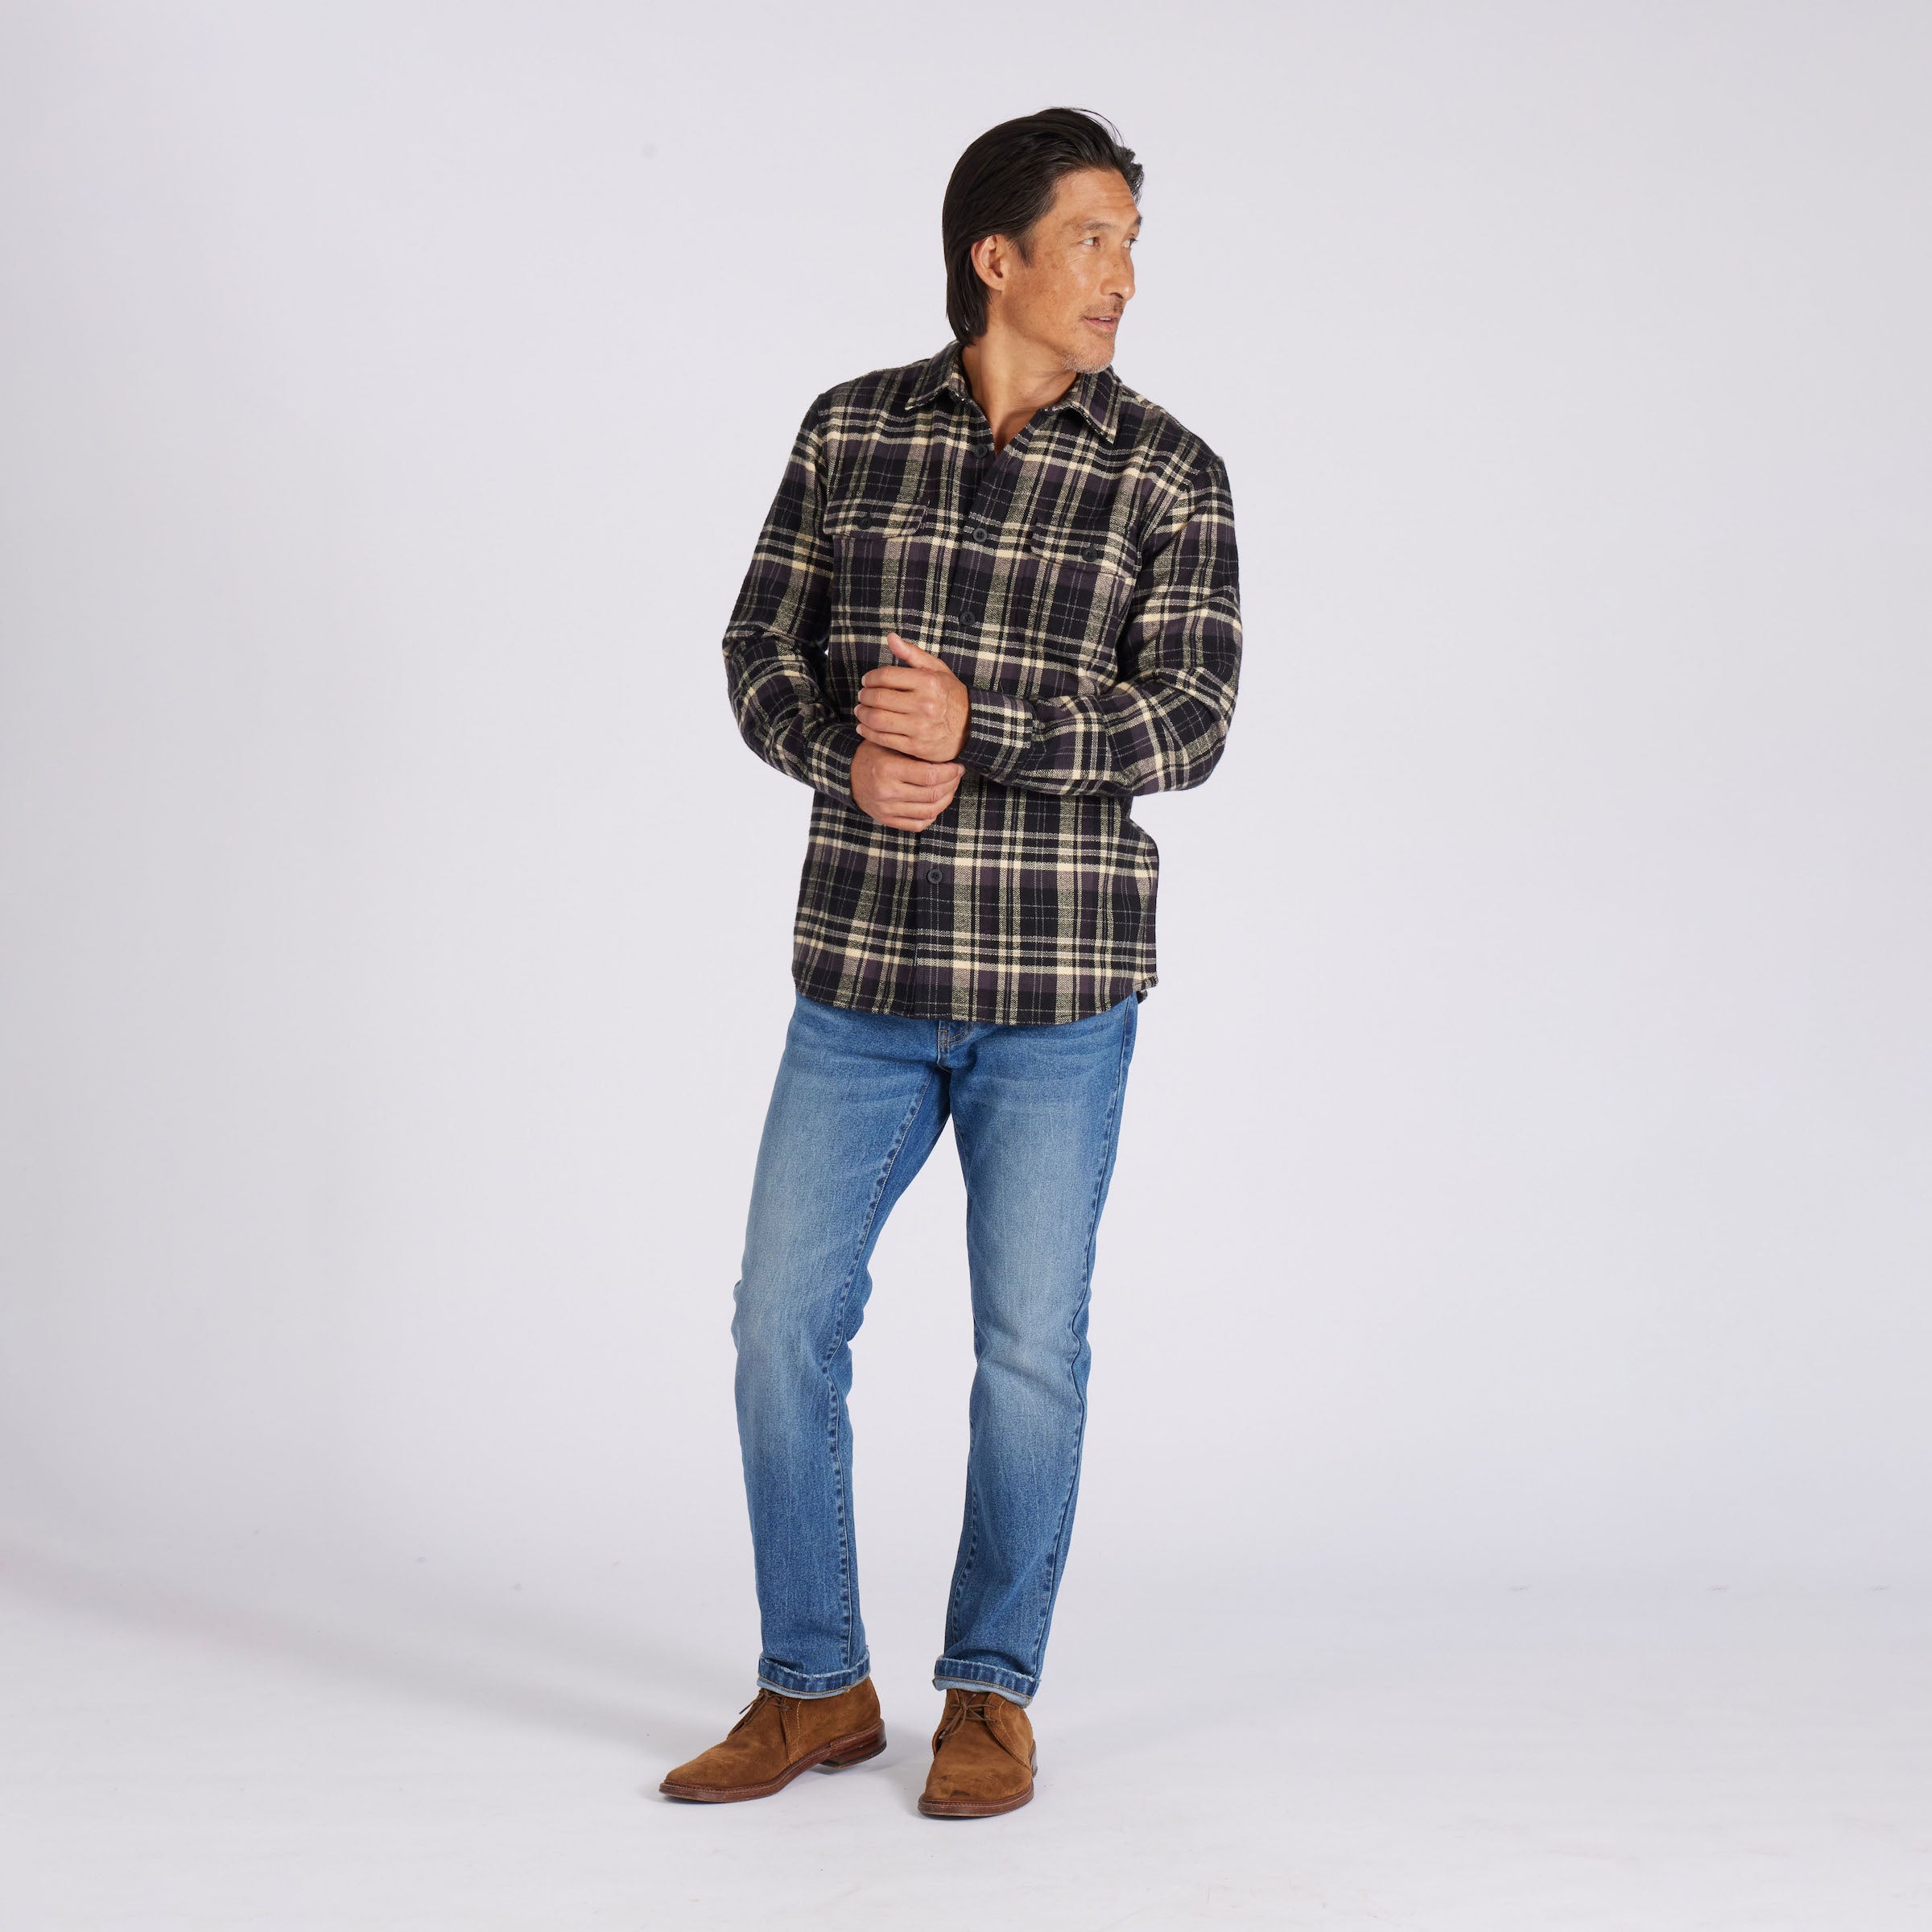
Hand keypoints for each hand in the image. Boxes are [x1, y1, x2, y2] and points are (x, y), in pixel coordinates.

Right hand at [850, 740, 962, 832]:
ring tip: (950, 788)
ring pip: (929, 811)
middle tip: (957, 776)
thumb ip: (912, 748)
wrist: (847, 774)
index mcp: (888, 769)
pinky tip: (936, 803)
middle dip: (951, 784)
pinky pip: (918, 824)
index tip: (958, 766)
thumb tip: (946, 752)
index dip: (950, 772)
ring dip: (946, 800)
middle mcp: (887, 792)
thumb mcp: (888, 743)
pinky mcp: (887, 820)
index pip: (930, 775)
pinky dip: (932, 815)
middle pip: (932, 794)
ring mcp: (887, 809)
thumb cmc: (872, 754)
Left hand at [856, 634, 970, 762]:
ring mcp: (920, 728)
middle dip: (864, 696)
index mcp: (929, 682)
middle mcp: (924, 705)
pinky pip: (883, 739)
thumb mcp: (938, 671)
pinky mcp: (916, 747)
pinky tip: (863, 727)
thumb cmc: (952, 696)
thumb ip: (913, 654)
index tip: (867, 681)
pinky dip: (867, 732)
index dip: (870, 678)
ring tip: (861, 710)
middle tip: (862, 696)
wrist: (973, 728)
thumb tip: (890, 638)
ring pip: (877, 719)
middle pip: (879, 698)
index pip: (886, 676)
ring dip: (863, 714)